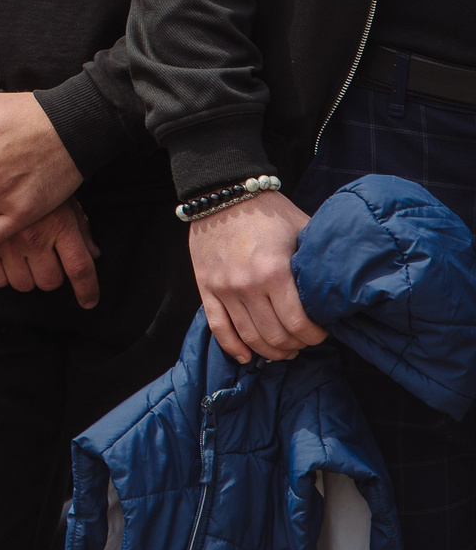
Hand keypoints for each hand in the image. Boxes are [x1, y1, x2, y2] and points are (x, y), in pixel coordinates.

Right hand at [0, 198, 99, 306]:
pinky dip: (0, 275)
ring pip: (23, 283)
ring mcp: (6, 242)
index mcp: (59, 224)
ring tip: (21, 258)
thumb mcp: (63, 197)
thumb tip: (93, 254)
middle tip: (44, 260)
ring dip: (25, 276)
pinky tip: (2, 259)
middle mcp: (34, 236)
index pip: (80, 268)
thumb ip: (80, 227)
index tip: (88, 301)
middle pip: (50, 281)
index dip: (87, 290)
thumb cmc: (33, 177)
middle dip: (50, 275)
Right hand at [187, 190, 324, 362]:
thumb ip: (319, 261)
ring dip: (270, 351)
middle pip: (275, 336)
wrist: (222, 193)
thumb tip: (343, 289)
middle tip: (304, 341)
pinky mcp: (206, 287)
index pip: (299, 324)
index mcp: (275, 272)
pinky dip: (233, 347)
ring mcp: (224, 288)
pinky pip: (218, 327)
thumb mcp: (302, 230)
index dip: (315, 335)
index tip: (322, 332)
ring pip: (249, 337)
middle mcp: (247, 285)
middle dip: (296, 345)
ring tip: (284, 349)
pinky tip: (247, 357)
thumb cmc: (269, 212)